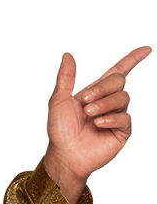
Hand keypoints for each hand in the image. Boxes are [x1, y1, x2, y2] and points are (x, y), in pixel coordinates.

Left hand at [44, 46, 151, 186]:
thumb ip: (65, 78)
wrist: (64, 154)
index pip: (118, 71)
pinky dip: (111, 118)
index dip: (132, 59)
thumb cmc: (59, 130)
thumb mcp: (58, 101)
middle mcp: (108, 102)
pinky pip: (125, 118)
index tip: (146, 49)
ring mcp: (116, 116)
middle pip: (119, 81)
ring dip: (104, 104)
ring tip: (89, 114)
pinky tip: (98, 124)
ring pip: (123, 98)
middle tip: (85, 101)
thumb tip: (67, 55)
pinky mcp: (122, 131)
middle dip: (103, 88)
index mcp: (95, 93)